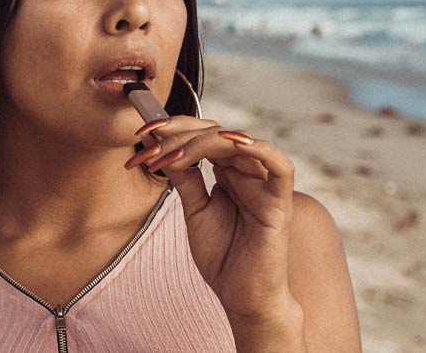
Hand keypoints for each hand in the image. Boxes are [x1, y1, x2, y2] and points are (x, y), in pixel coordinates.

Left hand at [125, 117, 304, 336]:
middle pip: (218, 135)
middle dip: (179, 135)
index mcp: (229, 174)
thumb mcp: (194, 211)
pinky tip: (234, 143)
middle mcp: (248, 174)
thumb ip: (185, 179)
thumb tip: (163, 146)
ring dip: (202, 143)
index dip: (176, 129)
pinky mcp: (279, 205)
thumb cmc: (222, 257)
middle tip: (150, 142)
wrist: (242, 297)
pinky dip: (261, 150)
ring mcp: (264, 187)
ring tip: (172, 154)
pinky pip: (281, 168)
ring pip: (240, 145)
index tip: (144, 132)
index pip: (205, 136)